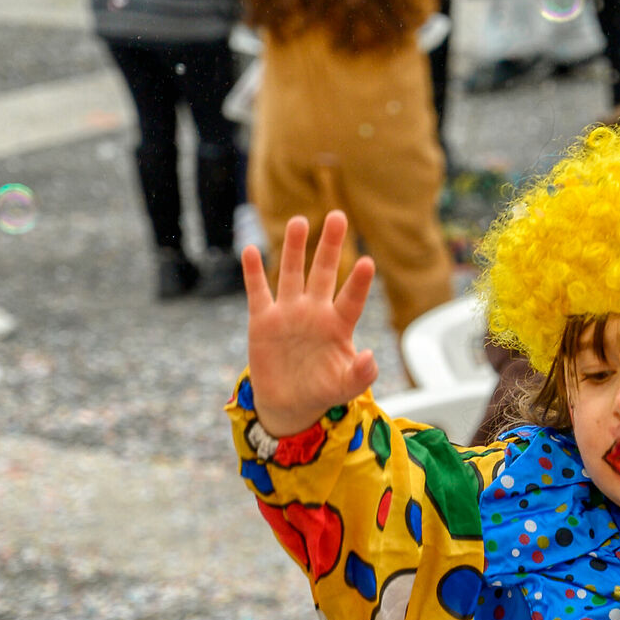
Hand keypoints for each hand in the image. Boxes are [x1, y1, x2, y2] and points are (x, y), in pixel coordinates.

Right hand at [241, 212, 378, 437]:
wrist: (289, 404)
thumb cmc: (322, 391)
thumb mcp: (345, 388)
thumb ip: (361, 374)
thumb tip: (369, 357)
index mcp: (338, 324)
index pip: (351, 298)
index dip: (358, 282)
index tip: (368, 262)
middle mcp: (314, 311)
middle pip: (323, 272)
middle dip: (329, 245)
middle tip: (338, 216)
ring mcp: (288, 312)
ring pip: (291, 273)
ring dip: (293, 248)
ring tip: (298, 221)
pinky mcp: (262, 319)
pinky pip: (257, 291)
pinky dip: (253, 272)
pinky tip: (250, 249)